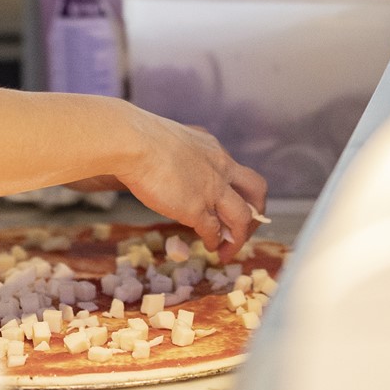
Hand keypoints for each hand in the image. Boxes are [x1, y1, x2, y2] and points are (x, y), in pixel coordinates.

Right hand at [104, 109, 268, 261]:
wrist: (133, 142)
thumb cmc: (139, 138)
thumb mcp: (172, 142)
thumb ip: (179, 157)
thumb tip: (171, 170)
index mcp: (213, 149)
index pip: (237, 172)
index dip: (237, 191)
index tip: (228, 203)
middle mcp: (220, 167)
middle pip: (257, 190)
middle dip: (256, 212)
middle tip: (243, 228)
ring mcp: (211, 189)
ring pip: (243, 217)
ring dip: (239, 237)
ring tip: (228, 250)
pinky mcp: (196, 208)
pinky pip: (215, 230)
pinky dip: (215, 242)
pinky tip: (209, 247)